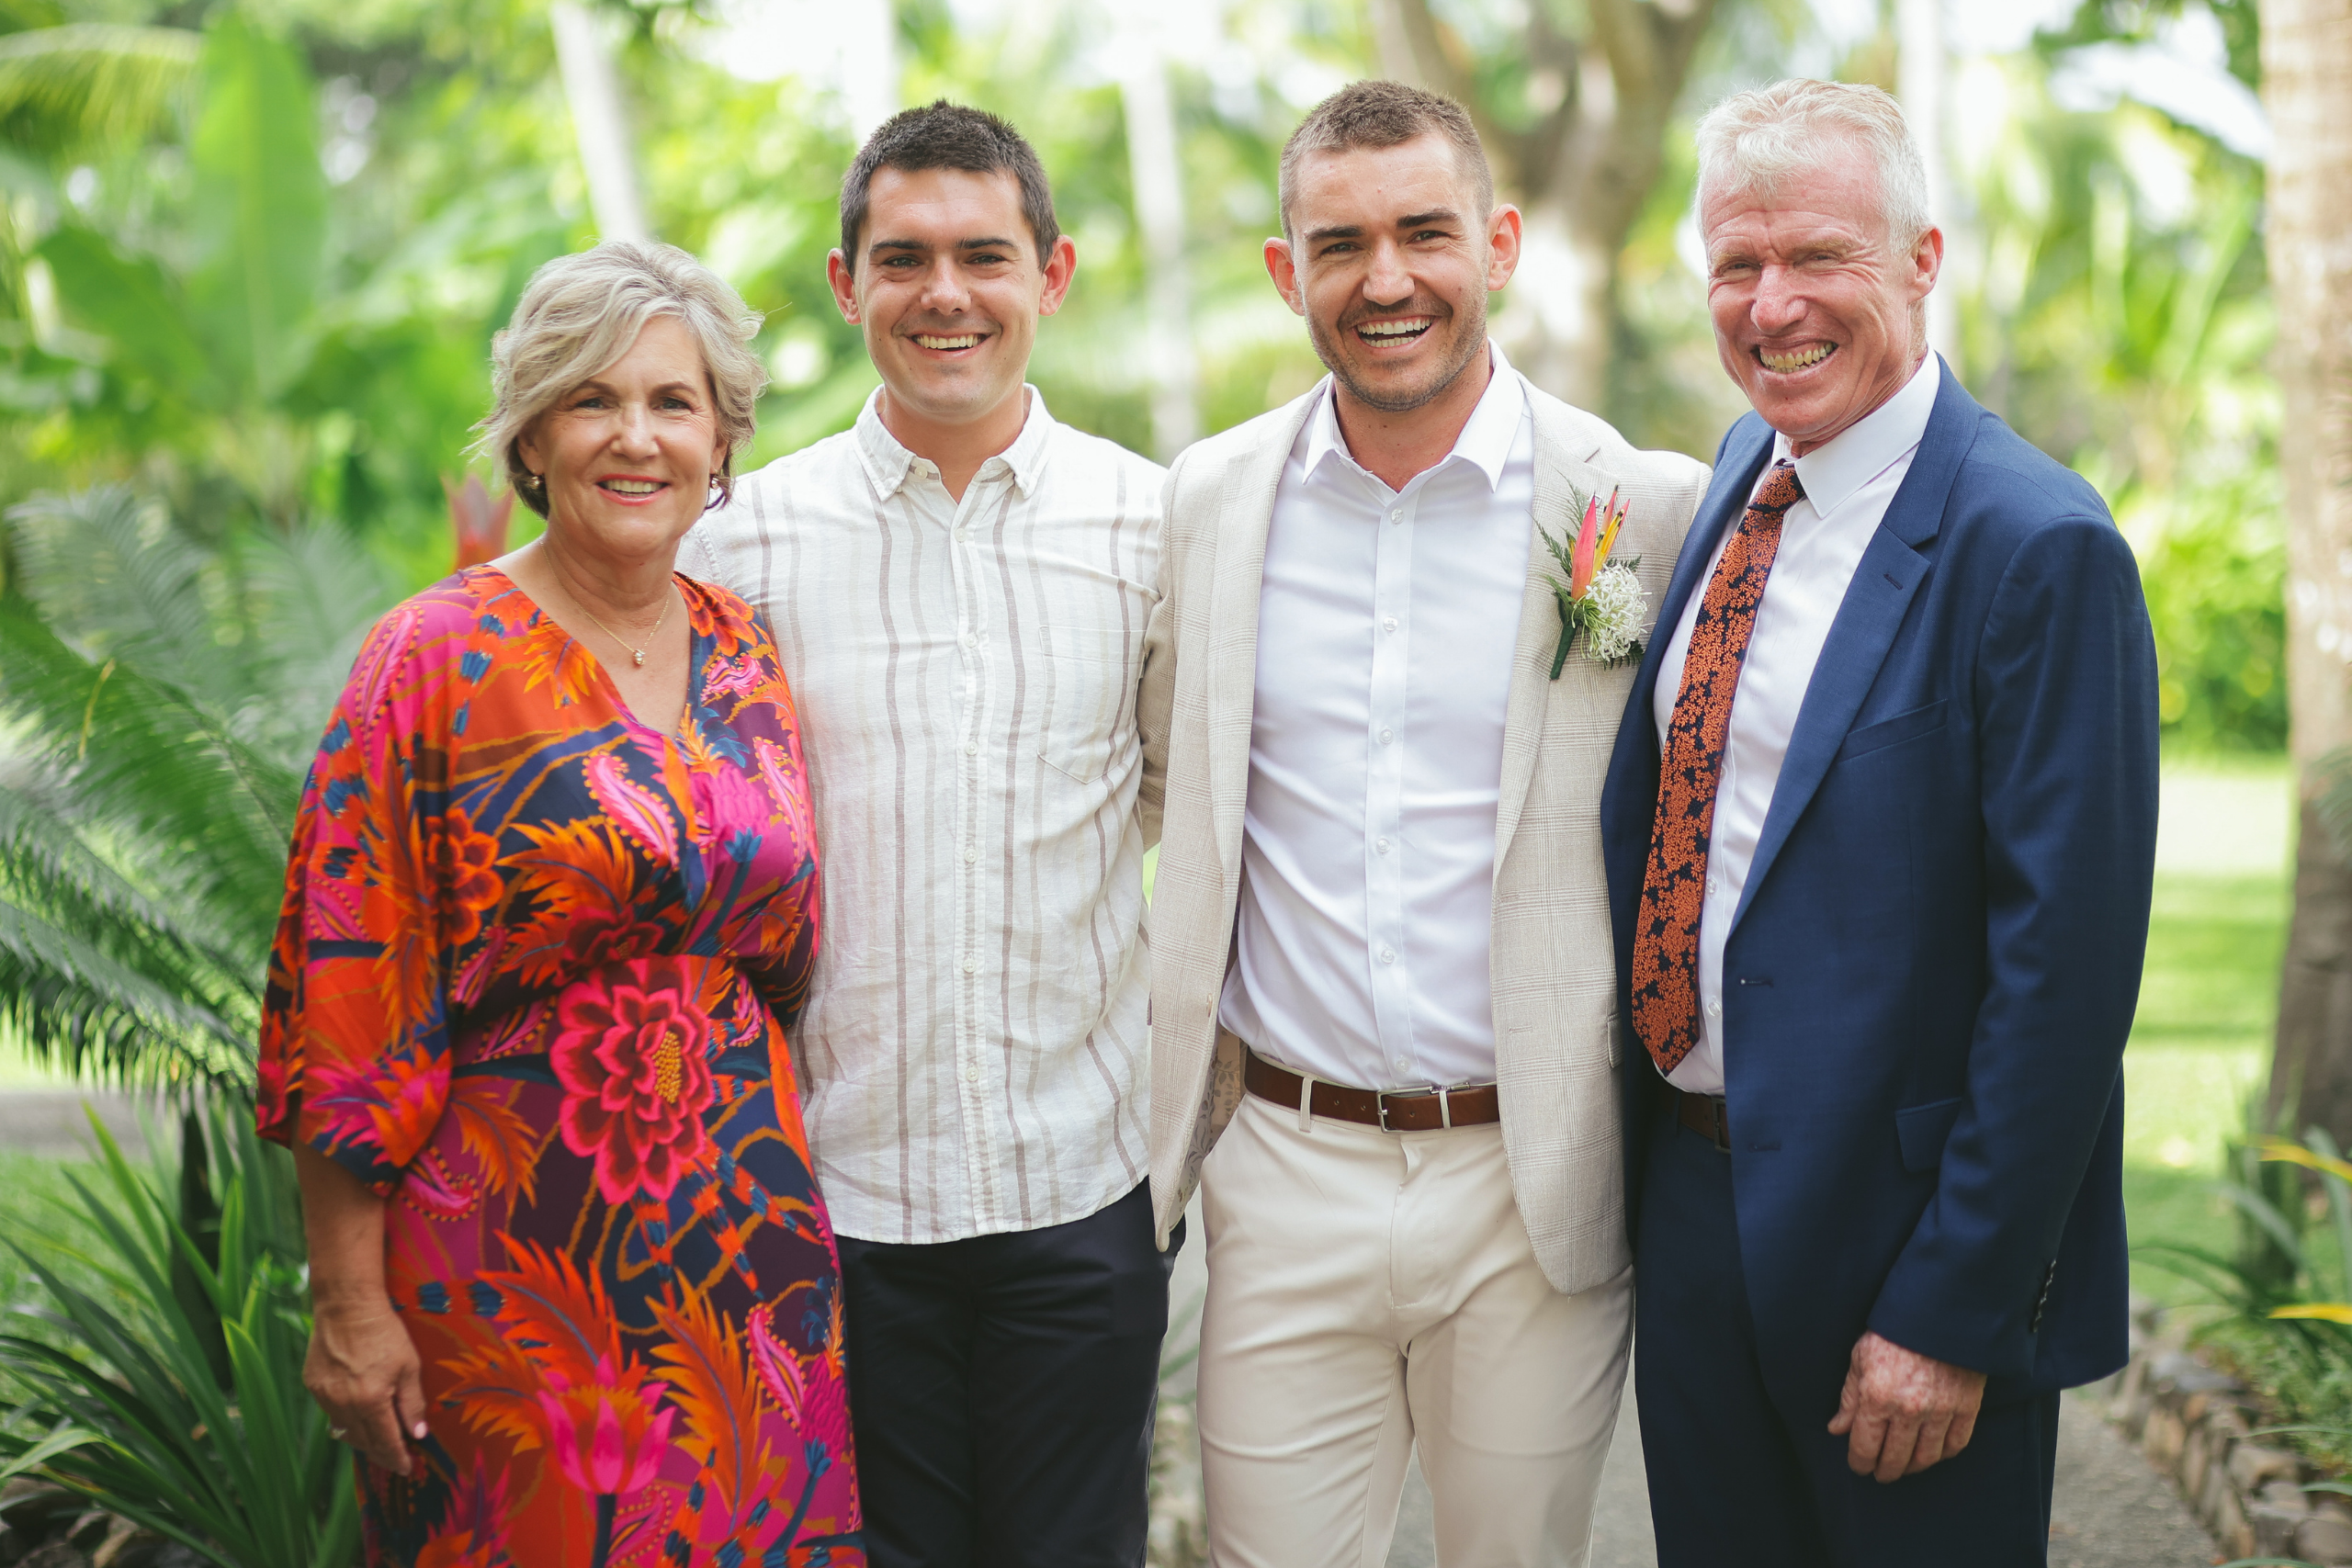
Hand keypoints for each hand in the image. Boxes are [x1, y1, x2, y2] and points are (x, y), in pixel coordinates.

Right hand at [303, 1298, 426, 1475]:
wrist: (346, 1307)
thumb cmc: (384, 1333)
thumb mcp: (409, 1366)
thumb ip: (412, 1404)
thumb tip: (418, 1434)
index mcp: (371, 1401)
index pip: (386, 1441)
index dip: (397, 1458)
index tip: (406, 1469)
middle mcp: (344, 1405)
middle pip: (364, 1441)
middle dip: (381, 1452)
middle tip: (394, 1458)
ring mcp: (325, 1397)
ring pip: (345, 1430)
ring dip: (362, 1439)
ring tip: (377, 1442)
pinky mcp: (313, 1386)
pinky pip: (331, 1413)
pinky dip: (346, 1420)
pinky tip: (357, 1416)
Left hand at [1826, 1330, 1986, 1481]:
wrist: (1938, 1313)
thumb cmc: (1892, 1333)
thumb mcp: (1860, 1358)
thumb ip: (1849, 1397)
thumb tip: (1837, 1428)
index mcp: (1877, 1397)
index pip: (1865, 1446)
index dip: (1860, 1462)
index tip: (1859, 1467)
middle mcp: (1908, 1410)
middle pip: (1896, 1458)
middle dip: (1886, 1471)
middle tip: (1881, 1474)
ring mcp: (1940, 1411)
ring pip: (1926, 1457)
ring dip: (1913, 1467)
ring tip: (1905, 1467)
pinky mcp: (1966, 1407)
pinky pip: (1956, 1444)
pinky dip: (1943, 1454)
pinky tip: (1933, 1453)